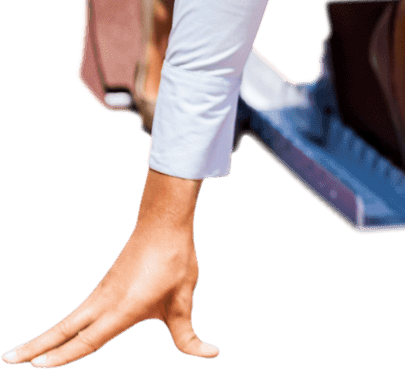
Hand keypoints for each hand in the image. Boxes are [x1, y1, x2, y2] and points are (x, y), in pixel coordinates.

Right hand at [2, 170, 217, 366]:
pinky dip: (61, 328)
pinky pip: (78, 314)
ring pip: (68, 321)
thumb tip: (211, 354)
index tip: (36, 366)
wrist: (164, 222)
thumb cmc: (174, 261)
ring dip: (43, 338)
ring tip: (17, 355)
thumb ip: (188, 336)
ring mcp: (101, 293)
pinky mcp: (104, 287)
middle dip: (36, 347)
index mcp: (121, 309)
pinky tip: (54, 338)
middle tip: (7, 360)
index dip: (62, 355)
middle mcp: (104, 302)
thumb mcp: (183, 301)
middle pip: (65, 330)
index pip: (87, 339)